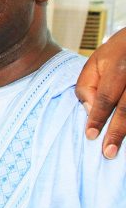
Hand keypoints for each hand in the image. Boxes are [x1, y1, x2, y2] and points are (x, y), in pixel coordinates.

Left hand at [76, 28, 125, 157]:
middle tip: (108, 152)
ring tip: (119, 150)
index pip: (105, 97)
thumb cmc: (115, 54)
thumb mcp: (94, 63)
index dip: (98, 118)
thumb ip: (87, 86)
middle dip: (117, 132)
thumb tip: (90, 112)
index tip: (91, 136)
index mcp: (119, 68)